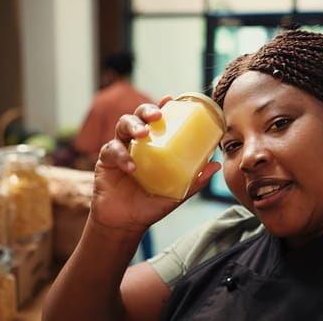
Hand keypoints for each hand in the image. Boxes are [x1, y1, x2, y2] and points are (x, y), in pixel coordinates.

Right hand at [90, 96, 221, 236]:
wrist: (125, 223)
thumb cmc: (150, 204)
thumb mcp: (176, 193)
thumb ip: (195, 180)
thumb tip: (217, 165)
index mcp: (153, 145)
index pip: (156, 120)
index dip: (161, 106)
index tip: (169, 99)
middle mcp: (136, 142)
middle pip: (138, 115)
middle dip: (146, 111)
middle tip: (157, 116)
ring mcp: (120, 148)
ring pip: (123, 125)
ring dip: (133, 126)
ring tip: (142, 134)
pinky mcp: (106, 160)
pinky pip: (112, 150)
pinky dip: (123, 156)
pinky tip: (132, 167)